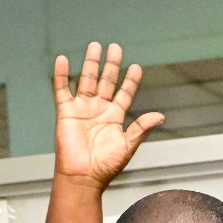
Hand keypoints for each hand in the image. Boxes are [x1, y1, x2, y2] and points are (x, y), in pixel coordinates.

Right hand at [53, 42, 166, 189]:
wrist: (83, 176)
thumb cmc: (106, 166)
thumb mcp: (128, 145)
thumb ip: (141, 128)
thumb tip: (161, 115)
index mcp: (114, 117)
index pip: (124, 93)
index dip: (130, 81)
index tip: (136, 67)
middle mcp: (98, 110)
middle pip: (106, 81)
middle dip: (111, 65)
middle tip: (115, 47)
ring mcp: (82, 109)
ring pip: (86, 80)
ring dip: (91, 63)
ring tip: (95, 46)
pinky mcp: (65, 112)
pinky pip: (62, 89)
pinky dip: (62, 75)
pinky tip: (64, 60)